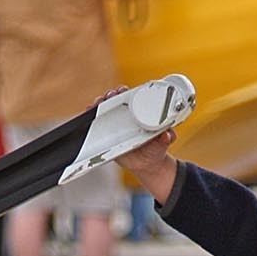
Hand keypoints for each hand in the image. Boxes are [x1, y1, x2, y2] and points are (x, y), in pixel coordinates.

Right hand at [97, 85, 178, 200]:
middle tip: (111, 96)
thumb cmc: (156, 150)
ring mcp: (116, 125)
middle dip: (111, 95)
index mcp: (141, 113)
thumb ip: (165, 140)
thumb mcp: (162, 144)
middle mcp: (128, 116)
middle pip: (116, 101)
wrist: (146, 165)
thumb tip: (167, 135)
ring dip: (100, 103)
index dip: (125, 91)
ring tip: (98, 103)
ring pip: (105, 110)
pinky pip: (98, 124)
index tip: (122, 91)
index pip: (131, 97)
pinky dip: (92, 117)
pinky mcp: (107, 135)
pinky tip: (89, 112)